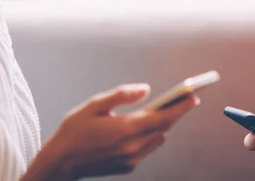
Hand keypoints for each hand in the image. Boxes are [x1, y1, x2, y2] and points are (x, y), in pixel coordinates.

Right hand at [23, 83, 198, 180]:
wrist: (59, 163)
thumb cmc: (74, 130)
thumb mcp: (94, 104)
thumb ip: (122, 94)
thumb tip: (146, 89)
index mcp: (126, 128)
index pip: (163, 117)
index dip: (181, 107)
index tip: (194, 96)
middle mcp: (133, 146)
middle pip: (165, 127)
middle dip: (176, 113)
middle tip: (187, 99)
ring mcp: (131, 159)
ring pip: (158, 139)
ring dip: (164, 125)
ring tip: (169, 109)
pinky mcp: (128, 166)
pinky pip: (148, 148)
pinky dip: (151, 136)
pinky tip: (148, 126)